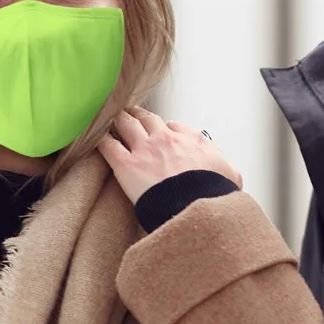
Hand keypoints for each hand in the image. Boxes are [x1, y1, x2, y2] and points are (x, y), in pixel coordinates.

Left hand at [98, 107, 242, 204]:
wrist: (196, 209)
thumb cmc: (214, 195)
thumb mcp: (232, 176)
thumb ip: (228, 167)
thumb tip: (229, 170)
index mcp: (191, 139)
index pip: (172, 125)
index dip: (162, 127)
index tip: (158, 131)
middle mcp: (166, 138)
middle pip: (145, 118)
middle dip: (136, 115)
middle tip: (128, 115)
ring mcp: (144, 149)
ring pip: (125, 124)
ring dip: (116, 120)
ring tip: (108, 120)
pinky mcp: (126, 165)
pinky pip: (107, 145)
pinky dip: (98, 139)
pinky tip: (92, 138)